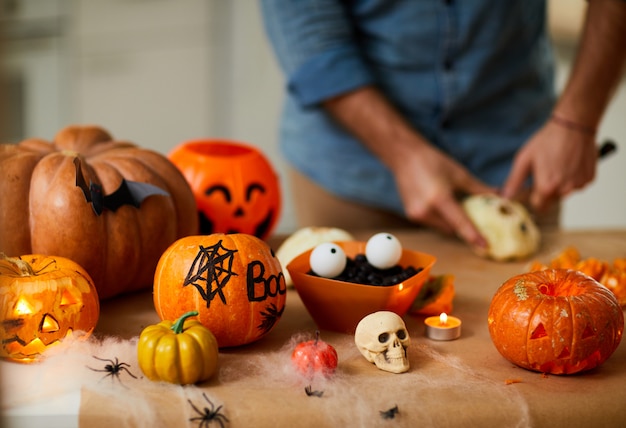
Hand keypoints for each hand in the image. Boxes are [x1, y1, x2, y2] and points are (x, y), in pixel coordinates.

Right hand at [323, 86, 494, 248]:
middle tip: (476, 218)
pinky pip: (432, 223)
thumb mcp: (459, 174)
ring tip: (457, 208)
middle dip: (464, 226)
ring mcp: (416, 214)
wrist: (405, 157)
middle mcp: (425, 210)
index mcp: (439, 199)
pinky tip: (444, 205)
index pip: (460, 223)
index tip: (486, 246)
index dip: (474, 235)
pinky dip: (441, 218)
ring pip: (442, 227)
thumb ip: (478, 189)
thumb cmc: (433, 161)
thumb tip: (500, 196)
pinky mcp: (412, 215)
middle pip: (452, 228)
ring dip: (452, 222)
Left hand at [501, 119, 596, 211]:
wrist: (573, 126)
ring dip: (560, 184)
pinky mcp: (589, 179)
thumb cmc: (548, 140)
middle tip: (546, 170)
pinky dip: (572, 177)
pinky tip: (569, 163)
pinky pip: (577, 184)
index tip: (532, 187)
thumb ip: (514, 181)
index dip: (533, 197)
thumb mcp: (524, 159)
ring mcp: (580, 185)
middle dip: (546, 190)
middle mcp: (565, 190)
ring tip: (558, 163)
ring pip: (564, 192)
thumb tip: (506, 197)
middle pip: (551, 200)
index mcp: (546, 188)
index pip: (538, 206)